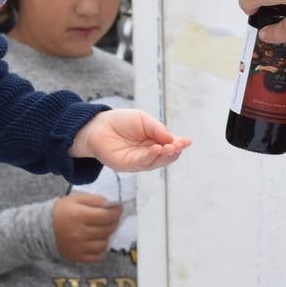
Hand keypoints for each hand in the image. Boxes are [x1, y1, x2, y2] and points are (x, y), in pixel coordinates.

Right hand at [52, 192, 121, 262]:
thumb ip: (94, 200)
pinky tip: (96, 241)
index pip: (106, 216)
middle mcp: (79, 233)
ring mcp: (79, 247)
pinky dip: (100, 249)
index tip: (118, 208)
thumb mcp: (75, 199)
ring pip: (104, 243)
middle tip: (110, 218)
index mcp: (78, 215)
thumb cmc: (61, 211)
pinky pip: (98, 256)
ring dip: (106, 235)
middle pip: (107, 229)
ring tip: (101, 229)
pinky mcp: (78, 257)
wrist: (42, 229)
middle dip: (113, 222)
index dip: (116, 212)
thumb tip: (111, 205)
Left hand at [68, 108, 188, 169]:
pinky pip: (142, 163)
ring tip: (170, 147)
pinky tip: (156, 149)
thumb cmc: (121, 121)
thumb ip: (157, 129)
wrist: (98, 125)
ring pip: (156, 162)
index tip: (187, 141)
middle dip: (174, 151)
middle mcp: (149, 153)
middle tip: (179, 145)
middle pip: (166, 157)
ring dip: (165, 155)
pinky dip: (151, 156)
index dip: (179, 145)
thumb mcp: (143, 120)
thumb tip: (173, 139)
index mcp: (155, 142)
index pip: (171, 146)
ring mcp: (139, 161)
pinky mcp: (128, 166)